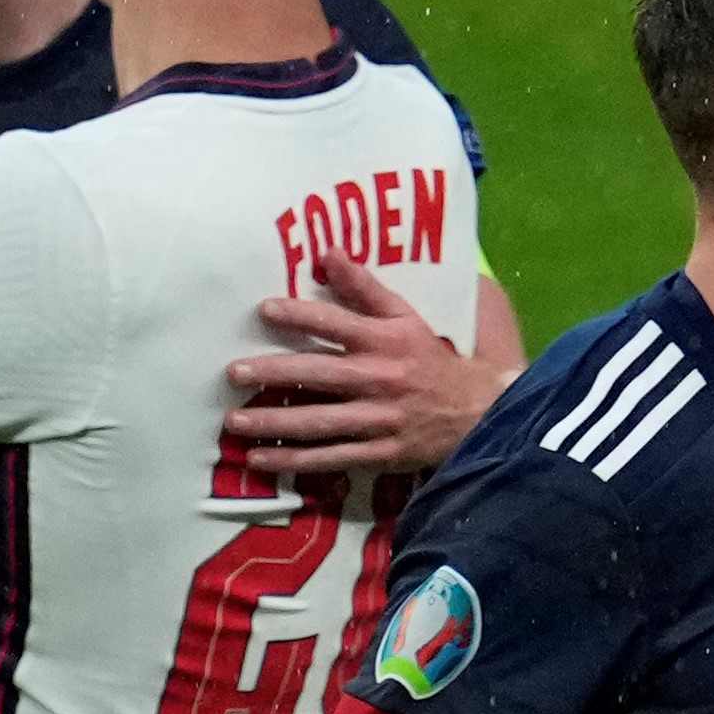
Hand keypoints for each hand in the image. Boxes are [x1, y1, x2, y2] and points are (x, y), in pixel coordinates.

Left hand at [225, 253, 506, 483]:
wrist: (480, 413)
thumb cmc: (433, 360)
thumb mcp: (407, 318)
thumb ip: (365, 288)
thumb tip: (328, 253)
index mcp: (385, 342)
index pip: (337, 323)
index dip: (300, 315)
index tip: (264, 310)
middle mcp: (380, 380)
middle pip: (319, 375)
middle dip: (274, 374)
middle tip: (233, 373)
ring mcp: (379, 420)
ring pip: (320, 422)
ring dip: (275, 422)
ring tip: (234, 422)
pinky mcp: (381, 453)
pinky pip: (332, 457)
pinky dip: (296, 460)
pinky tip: (260, 459)